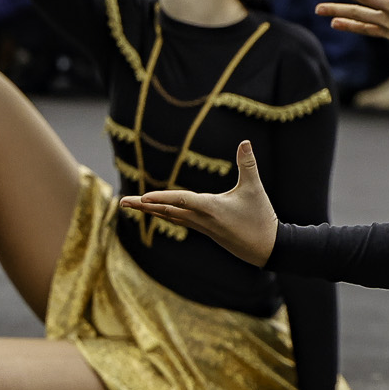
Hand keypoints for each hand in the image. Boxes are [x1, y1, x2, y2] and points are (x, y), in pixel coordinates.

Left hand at [118, 139, 279, 265]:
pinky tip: (159, 212)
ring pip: (170, 217)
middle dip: (144, 206)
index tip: (142, 198)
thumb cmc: (261, 218)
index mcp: (211, 208)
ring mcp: (202, 227)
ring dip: (151, 210)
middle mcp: (201, 219)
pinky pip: (179, 221)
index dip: (161, 197)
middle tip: (122, 202)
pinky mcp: (205, 230)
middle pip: (166, 211)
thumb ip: (248, 164)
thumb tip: (245, 141)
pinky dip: (165, 215)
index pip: (181, 200)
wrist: (267, 248)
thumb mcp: (255, 189)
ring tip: (133, 205)